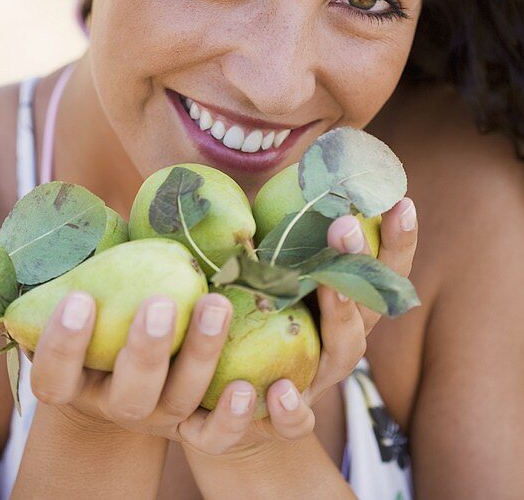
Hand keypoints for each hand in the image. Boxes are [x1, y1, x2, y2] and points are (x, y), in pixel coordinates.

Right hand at [0, 286, 267, 454]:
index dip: (62, 344)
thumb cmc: (84, 312)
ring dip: (201, 356)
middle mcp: (112, 404)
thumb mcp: (53, 295)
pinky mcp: (195, 421)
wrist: (120, 362)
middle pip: (129, 393)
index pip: (53, 376)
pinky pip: (217, 434)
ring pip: (180, 401)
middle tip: (160, 303)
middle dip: (144, 351)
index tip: (78, 298)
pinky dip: (235, 417)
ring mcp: (158, 415)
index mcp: (68, 383)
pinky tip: (253, 384)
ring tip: (216, 302)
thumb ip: (21, 286)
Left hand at [231, 196, 417, 453]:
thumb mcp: (256, 275)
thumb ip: (259, 241)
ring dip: (339, 313)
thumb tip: (240, 200)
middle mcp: (341, 341)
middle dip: (361, 262)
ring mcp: (319, 380)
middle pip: (369, 302)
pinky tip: (279, 389)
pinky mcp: (285, 420)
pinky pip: (297, 420)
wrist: (222, 404)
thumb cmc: (247, 319)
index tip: (400, 200)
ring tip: (331, 284)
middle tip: (345, 226)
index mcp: (341, 303)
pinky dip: (291, 408)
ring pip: (344, 351)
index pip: (381, 269)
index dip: (396, 240)